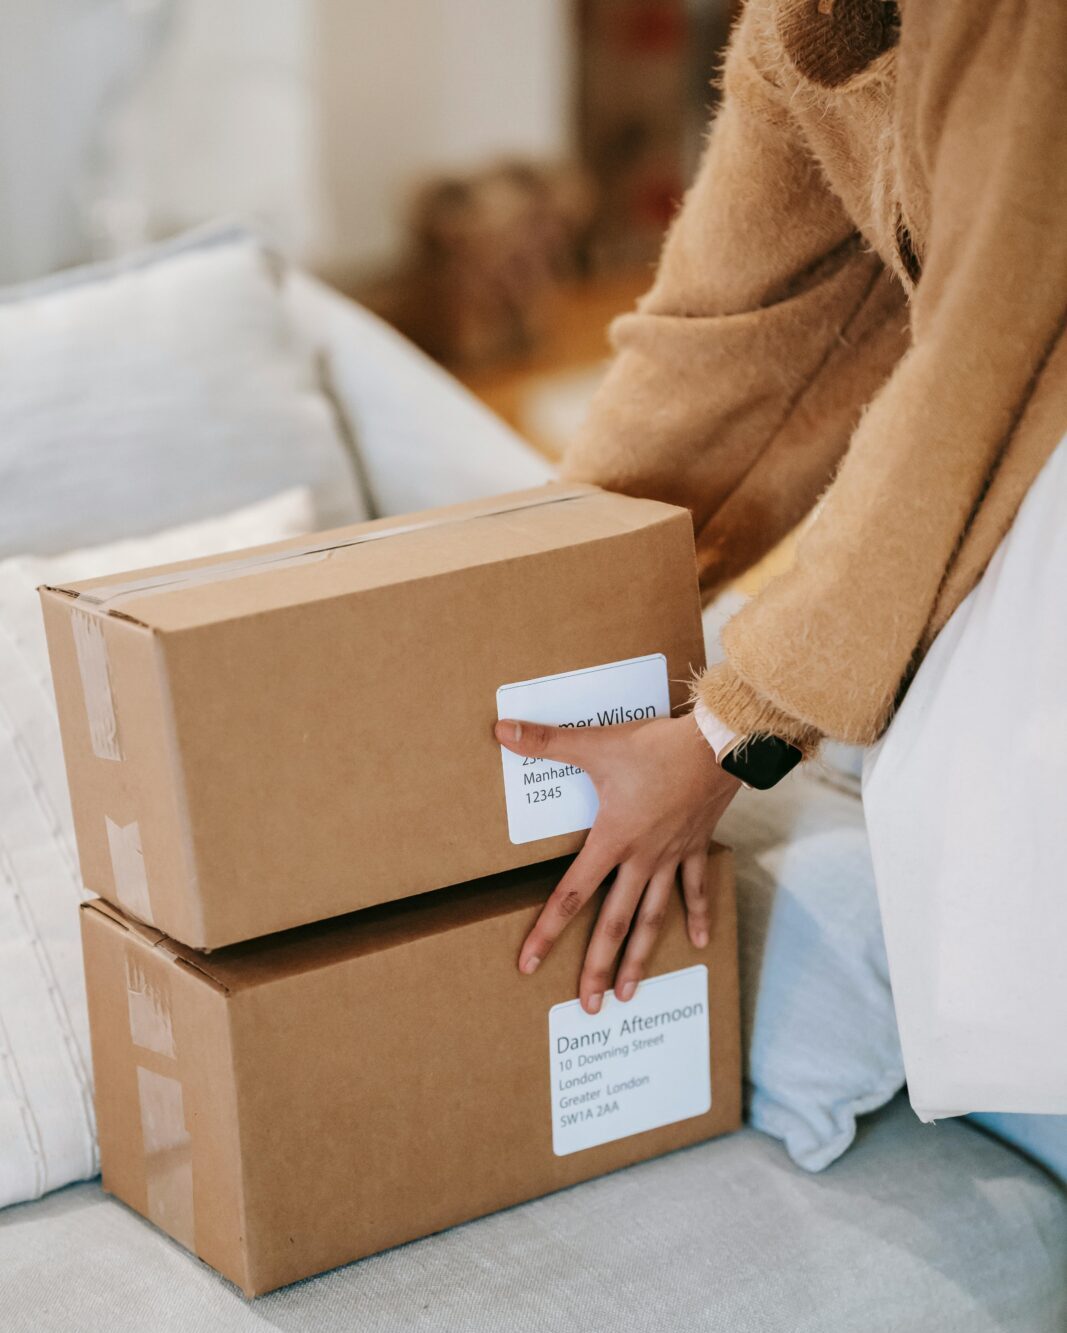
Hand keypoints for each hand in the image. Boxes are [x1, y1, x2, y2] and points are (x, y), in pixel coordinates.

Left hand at [494, 713, 738, 1013]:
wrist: (718, 744)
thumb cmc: (657, 746)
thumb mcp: (596, 744)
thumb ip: (547, 742)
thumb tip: (501, 731)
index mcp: (613, 841)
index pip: (572, 895)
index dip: (548, 931)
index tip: (530, 965)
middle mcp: (642, 859)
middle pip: (615, 923)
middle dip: (598, 966)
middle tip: (589, 1006)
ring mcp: (672, 857)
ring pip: (653, 918)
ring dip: (640, 957)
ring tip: (629, 994)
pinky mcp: (696, 846)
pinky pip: (696, 889)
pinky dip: (697, 915)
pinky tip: (698, 944)